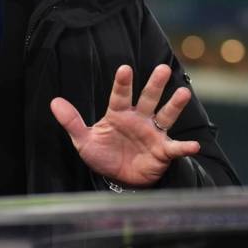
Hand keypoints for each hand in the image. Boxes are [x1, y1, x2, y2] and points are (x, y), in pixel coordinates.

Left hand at [50, 64, 199, 186]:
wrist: (118, 179)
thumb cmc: (103, 154)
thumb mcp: (84, 140)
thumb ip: (72, 122)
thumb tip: (54, 102)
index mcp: (118, 114)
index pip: (119, 95)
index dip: (122, 83)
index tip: (124, 68)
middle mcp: (138, 119)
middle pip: (147, 98)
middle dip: (155, 84)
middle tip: (162, 68)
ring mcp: (152, 133)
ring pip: (165, 115)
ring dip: (174, 105)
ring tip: (183, 93)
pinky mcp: (162, 151)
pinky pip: (174, 148)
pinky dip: (184, 147)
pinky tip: (193, 145)